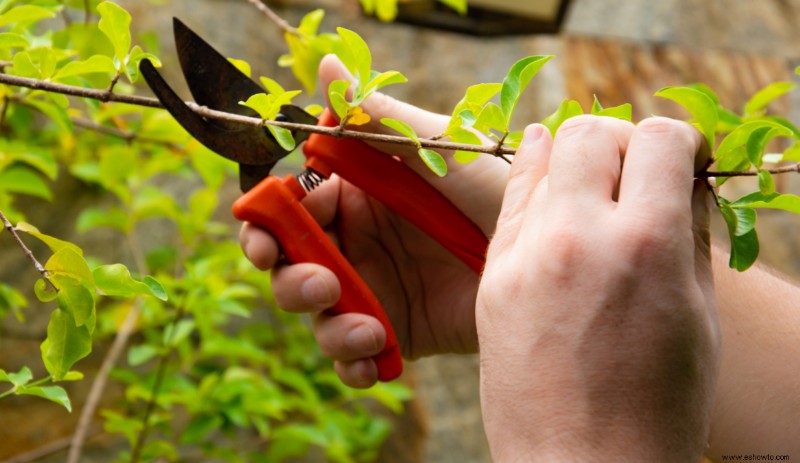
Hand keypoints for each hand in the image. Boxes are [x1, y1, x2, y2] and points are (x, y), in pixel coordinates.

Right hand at [240, 55, 508, 386]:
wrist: (546, 255)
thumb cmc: (495, 190)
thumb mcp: (437, 151)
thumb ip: (379, 118)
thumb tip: (324, 63)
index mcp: (354, 196)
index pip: (288, 207)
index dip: (271, 218)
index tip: (282, 226)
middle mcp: (355, 243)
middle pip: (287, 264)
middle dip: (289, 278)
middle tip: (322, 284)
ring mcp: (372, 289)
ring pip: (314, 315)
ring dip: (326, 325)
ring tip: (367, 328)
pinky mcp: (393, 331)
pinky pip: (352, 355)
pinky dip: (353, 362)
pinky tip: (374, 357)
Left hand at [477, 116, 719, 460]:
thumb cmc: (658, 402)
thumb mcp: (696, 314)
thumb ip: (686, 233)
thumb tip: (680, 180)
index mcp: (647, 244)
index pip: (661, 138)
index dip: (681, 143)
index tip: (682, 163)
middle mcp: (579, 237)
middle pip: (590, 132)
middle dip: (621, 141)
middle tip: (632, 172)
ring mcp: (526, 255)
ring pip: (543, 156)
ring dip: (574, 160)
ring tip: (591, 187)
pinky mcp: (494, 277)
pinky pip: (512, 202)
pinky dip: (533, 181)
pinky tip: (550, 188)